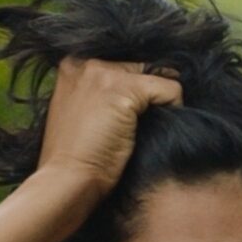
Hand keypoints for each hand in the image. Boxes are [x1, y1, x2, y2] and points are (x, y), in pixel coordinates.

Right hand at [35, 58, 180, 195]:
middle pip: (144, 67)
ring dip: (160, 103)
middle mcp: (86, 61)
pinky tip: (152, 131)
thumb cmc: (78, 156)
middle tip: (138, 126)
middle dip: (151, 94)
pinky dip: (174, 109)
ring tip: (142, 130)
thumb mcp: (84, 113)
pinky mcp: (124, 89)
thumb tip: (149, 89)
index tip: (134, 114)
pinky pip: (171, 89)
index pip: (126, 63)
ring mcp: (104, 73)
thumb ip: (104, 94)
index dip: (139, 89)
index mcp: (73, 65)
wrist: (67, 180)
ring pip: (159, 76)